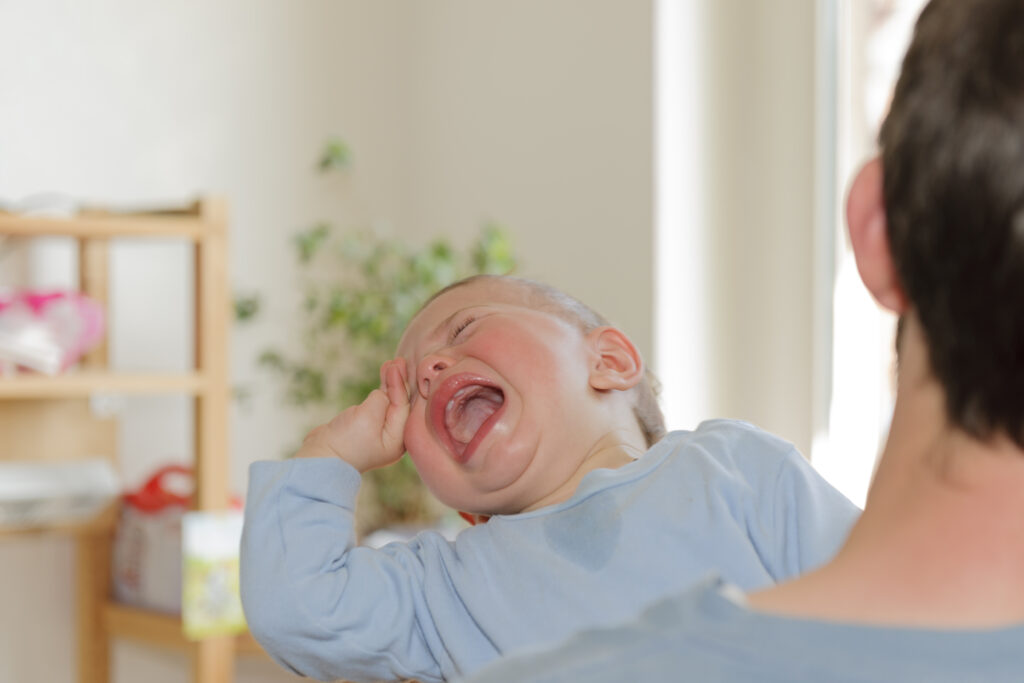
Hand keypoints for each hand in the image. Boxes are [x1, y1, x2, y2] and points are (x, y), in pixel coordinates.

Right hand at [296, 359, 410, 472]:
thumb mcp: (368, 416)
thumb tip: (383, 392)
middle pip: (399, 404)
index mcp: (398, 439)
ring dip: (390, 383)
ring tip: (391, 364)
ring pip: (389, 402)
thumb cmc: (346, 440)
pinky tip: (383, 379)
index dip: (399, 384)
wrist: (321, 458)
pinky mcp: (367, 427)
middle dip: (399, 381)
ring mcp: (379, 432)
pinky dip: (381, 392)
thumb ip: (381, 400)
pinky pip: (378, 406)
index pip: (402, 406)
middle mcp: (393, 437)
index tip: (396, 365)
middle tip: (398, 360)